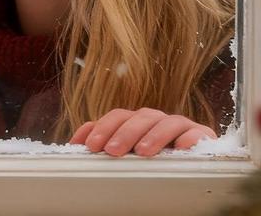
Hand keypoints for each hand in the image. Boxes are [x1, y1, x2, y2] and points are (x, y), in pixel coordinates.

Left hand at [69, 108, 218, 156]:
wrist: (195, 163)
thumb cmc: (156, 157)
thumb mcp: (129, 150)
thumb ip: (105, 141)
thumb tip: (76, 141)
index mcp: (138, 120)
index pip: (119, 116)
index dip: (103, 127)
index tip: (92, 147)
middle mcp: (157, 119)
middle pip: (140, 117)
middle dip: (124, 133)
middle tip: (112, 151)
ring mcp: (181, 125)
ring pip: (166, 122)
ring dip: (153, 135)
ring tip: (143, 152)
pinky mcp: (203, 136)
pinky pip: (196, 133)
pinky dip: (188, 138)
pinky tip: (180, 149)